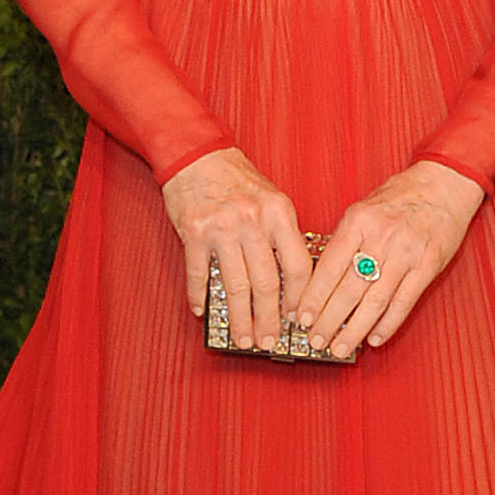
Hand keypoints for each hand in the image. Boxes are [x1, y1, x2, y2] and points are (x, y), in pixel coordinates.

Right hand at [163, 146, 311, 351]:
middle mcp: (252, 221)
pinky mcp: (194, 233)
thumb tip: (292, 281)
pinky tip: (203, 312)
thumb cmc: (236, 179)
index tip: (298, 320)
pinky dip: (200, 296)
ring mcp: (222, 228)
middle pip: (266, 283)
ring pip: (235, 286)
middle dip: (269, 319)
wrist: (197, 155)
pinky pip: (199, 274)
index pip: (297, 266)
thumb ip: (282, 235)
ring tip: (243, 338)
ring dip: (240, 318)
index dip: (299, 299)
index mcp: (278, 213)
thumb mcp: (271, 199)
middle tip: (269, 340)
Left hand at [295, 159, 485, 355]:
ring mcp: (407, 253)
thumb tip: (320, 278)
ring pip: (375, 301)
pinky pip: (404, 302)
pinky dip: (388, 324)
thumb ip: (344, 240)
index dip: (313, 297)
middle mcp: (381, 237)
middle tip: (316, 339)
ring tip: (340, 347)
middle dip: (329, 320)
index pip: (329, 266)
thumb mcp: (364, 209)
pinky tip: (374, 338)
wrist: (444, 184)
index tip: (302, 317)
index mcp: (359, 220)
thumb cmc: (401, 196)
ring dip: (355, 329)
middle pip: (349, 288)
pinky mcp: (427, 266)